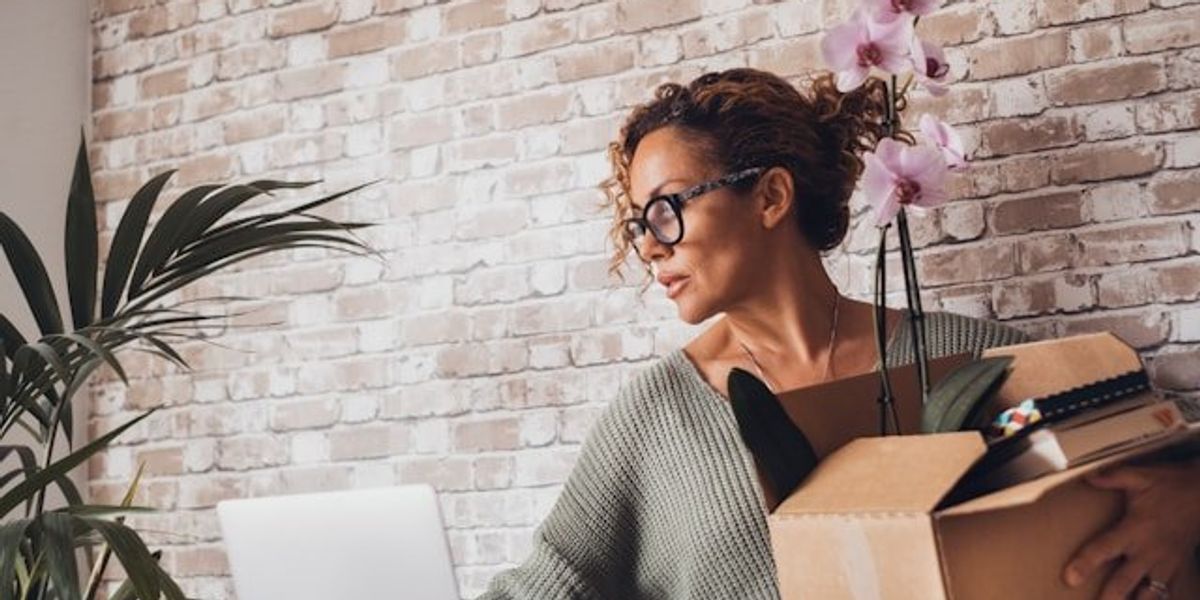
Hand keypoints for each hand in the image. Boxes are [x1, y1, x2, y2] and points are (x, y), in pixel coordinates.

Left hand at [1062, 459, 1199, 599]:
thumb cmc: (1172, 485)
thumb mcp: (1140, 476)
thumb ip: (1112, 478)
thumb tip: (1088, 478)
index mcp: (1134, 529)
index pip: (1104, 549)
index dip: (1085, 564)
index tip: (1070, 578)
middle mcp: (1148, 550)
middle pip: (1124, 581)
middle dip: (1109, 597)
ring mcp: (1165, 562)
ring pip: (1149, 593)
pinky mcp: (1178, 567)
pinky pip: (1169, 591)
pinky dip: (1158, 599)